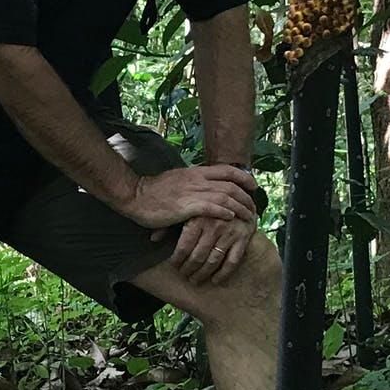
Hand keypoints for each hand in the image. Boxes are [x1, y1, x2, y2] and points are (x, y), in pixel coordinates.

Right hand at [121, 164, 256, 229]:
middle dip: (246, 196)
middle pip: (231, 184)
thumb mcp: (176, 181)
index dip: (243, 177)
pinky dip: (224, 212)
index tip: (253, 186)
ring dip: (240, 207)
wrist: (135, 195)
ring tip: (248, 217)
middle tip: (254, 207)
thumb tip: (203, 191)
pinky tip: (231, 219)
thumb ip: (191, 184)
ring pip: (225, 196)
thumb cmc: (153, 192)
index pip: (226, 170)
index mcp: (195, 172)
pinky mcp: (186, 205)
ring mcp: (192, 191)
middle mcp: (197, 179)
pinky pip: (212, 207)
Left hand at [153, 211, 256, 284]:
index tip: (174, 265)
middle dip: (189, 269)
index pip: (184, 247)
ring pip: (213, 261)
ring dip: (203, 274)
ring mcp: (229, 232)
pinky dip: (223, 273)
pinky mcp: (243, 237)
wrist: (238, 191)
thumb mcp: (187, 207)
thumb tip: (153, 238)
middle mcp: (214, 225)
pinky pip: (232, 261)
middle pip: (198, 256)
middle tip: (184, 275)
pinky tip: (215, 280)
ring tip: (195, 280)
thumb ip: (169, 223)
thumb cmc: (206, 202)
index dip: (177, 260)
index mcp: (198, 217)